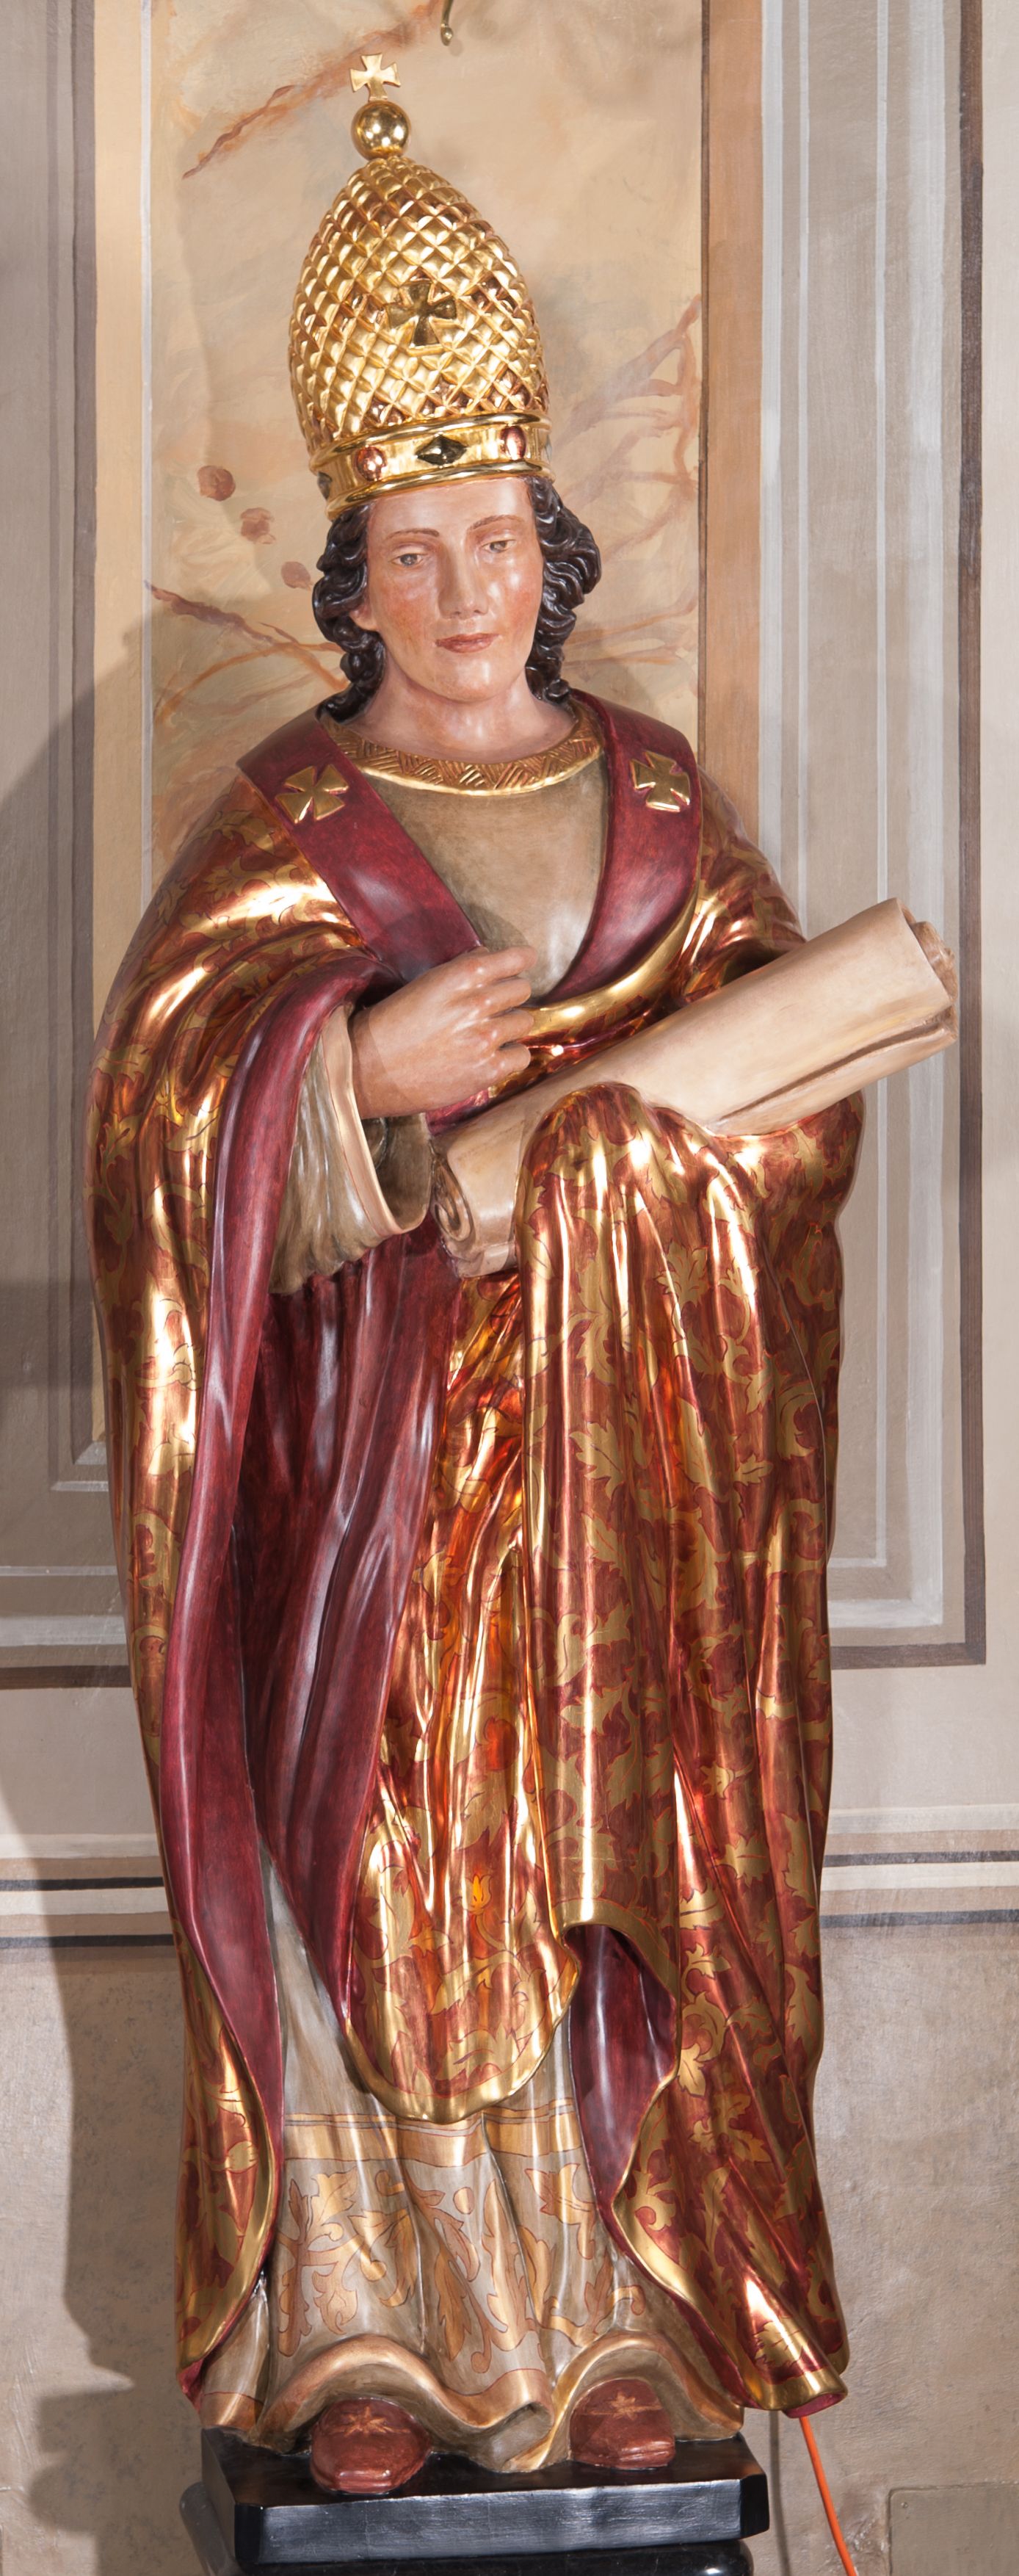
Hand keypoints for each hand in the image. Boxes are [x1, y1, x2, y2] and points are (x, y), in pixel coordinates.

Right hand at [340, 947, 535, 1119]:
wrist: (367, 1070)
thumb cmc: (389, 1027)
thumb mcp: (422, 985)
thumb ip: (459, 972)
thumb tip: (490, 959)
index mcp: (457, 977)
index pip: (511, 960)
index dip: (522, 961)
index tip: (526, 962)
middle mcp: (474, 1004)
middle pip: (521, 990)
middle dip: (511, 996)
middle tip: (496, 1006)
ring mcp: (483, 1038)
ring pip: (524, 1021)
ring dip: (510, 1026)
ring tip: (488, 1035)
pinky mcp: (486, 1070)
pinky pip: (521, 1055)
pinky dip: (510, 1056)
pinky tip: (492, 1057)